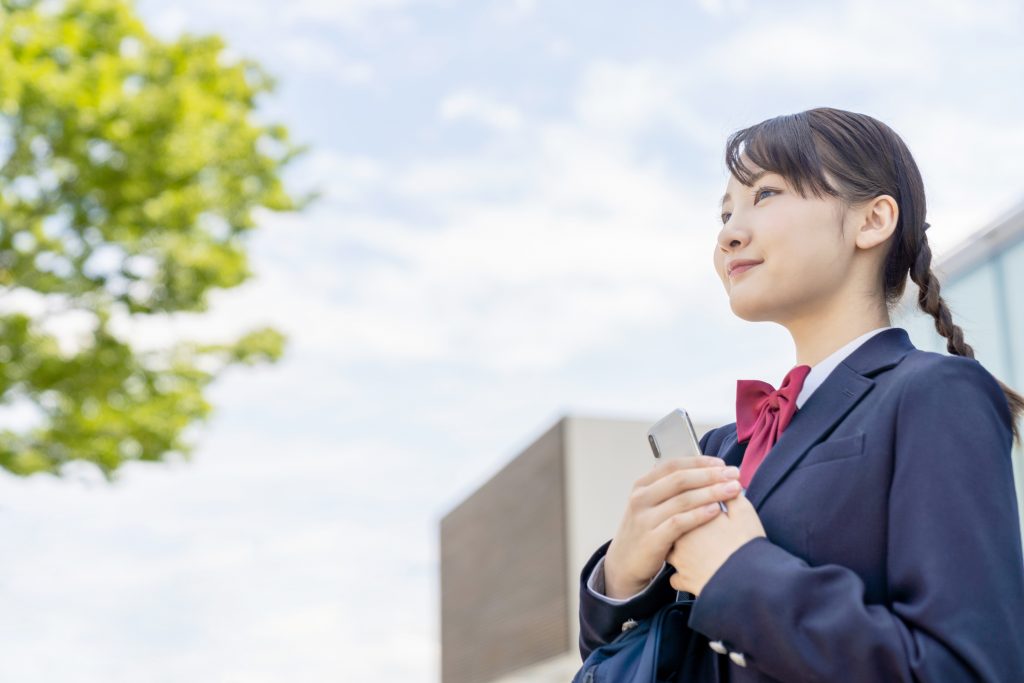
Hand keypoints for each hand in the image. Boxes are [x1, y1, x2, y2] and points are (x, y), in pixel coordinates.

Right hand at [603, 456, 742, 598]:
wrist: (625, 563)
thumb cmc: (646, 530)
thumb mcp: (650, 504)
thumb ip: (670, 489)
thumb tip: (703, 472)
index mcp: (642, 485)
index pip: (673, 465)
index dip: (700, 462)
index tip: (722, 463)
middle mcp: (641, 498)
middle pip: (680, 480)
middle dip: (710, 475)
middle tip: (734, 475)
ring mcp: (644, 518)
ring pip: (682, 500)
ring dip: (711, 492)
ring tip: (732, 490)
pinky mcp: (651, 539)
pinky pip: (679, 523)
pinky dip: (699, 515)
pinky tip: (716, 510)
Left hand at [667, 489, 766, 595]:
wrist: (745, 581)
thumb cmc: (746, 545)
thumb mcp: (744, 513)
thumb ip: (732, 496)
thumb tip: (727, 483)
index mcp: (692, 516)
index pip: (682, 502)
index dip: (692, 503)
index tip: (703, 506)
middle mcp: (679, 536)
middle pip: (672, 524)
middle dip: (680, 524)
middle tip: (695, 526)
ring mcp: (679, 560)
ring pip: (669, 551)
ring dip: (677, 549)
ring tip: (693, 549)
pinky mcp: (684, 581)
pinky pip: (676, 577)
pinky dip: (682, 575)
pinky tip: (690, 572)